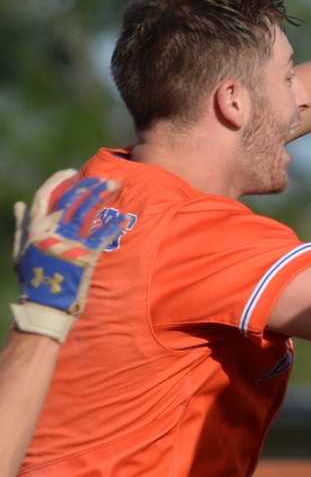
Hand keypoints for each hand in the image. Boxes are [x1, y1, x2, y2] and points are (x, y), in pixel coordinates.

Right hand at [12, 171, 125, 342]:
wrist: (44, 305)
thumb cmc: (32, 278)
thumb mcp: (21, 250)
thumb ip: (21, 225)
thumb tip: (19, 204)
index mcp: (34, 229)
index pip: (44, 195)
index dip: (57, 181)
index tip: (72, 172)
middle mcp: (50, 232)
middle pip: (71, 200)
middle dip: (88, 186)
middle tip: (105, 178)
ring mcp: (68, 243)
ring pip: (87, 212)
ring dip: (102, 197)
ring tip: (115, 186)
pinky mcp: (84, 256)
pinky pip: (102, 236)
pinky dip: (113, 225)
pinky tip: (125, 217)